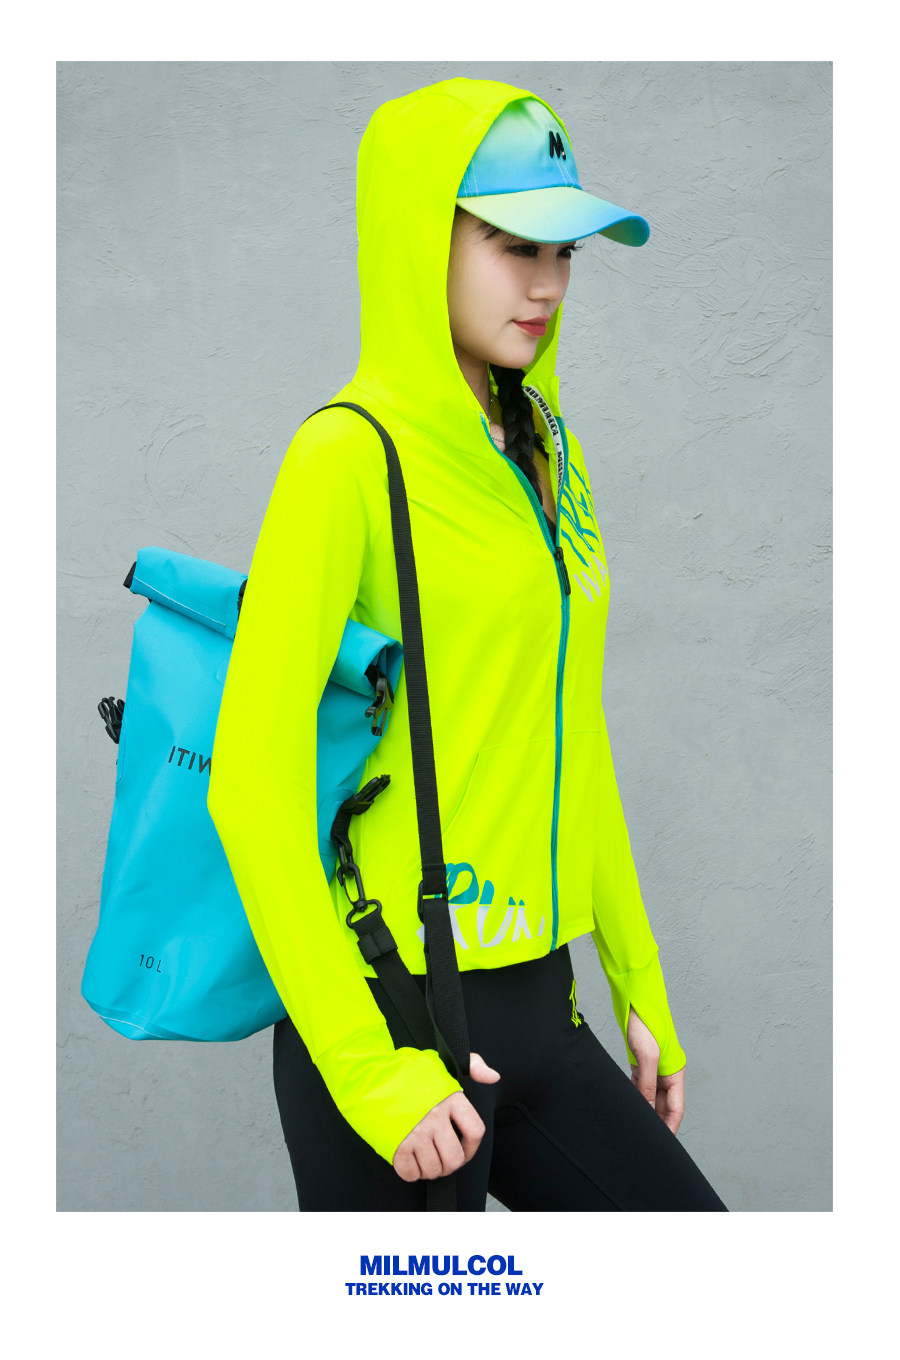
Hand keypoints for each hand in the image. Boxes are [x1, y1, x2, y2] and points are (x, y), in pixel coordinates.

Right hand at [392, 1052, 500, 1181]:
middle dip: (450, 1164)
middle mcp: (434, 1117)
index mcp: (449, 1097)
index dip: (472, 1146)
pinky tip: (409, 1161)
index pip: (475, 1130)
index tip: (465, 1148)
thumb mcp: (438, 1061)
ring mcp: (415, 1132)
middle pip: (455, 1158)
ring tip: (425, 1159)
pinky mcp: (395, 1145)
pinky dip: (412, 1173)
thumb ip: (472, 1065)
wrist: (365, 1076)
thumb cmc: (401, 1069)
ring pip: (434, 1169)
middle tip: (443, 1159)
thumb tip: (493, 1076)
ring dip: (431, 1170)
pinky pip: (411, 1173)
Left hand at [627, 1007, 685, 1135]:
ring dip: (644, 1112)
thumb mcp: (647, 1055)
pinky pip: (639, 1088)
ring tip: (636, 1128)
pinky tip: (629, 1109)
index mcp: (676, 1073)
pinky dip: (635, 1099)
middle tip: (645, 1140)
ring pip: (650, 1099)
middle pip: (663, 1106)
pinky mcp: (639, 1065)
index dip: (670, 1126)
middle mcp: (666, 1074)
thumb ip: (647, 1084)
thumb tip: (647, 1110)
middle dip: (656, 1122)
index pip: (676, 1108)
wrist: (633, 1003)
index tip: (662, 1142)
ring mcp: (652, 1070)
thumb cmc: (644, 1024)